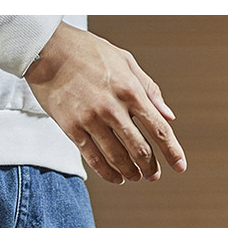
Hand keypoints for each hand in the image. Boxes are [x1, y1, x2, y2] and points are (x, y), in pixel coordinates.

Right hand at [24, 23, 186, 184]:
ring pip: (116, 156)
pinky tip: (115, 177)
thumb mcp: (126, 61)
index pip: (158, 128)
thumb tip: (168, 116)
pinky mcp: (71, 128)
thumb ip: (149, 89)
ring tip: (135, 177)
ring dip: (129, 172)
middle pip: (139, 148)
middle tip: (154, 176)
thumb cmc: (88, 51)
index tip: (179, 166)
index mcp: (130, 90)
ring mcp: (90, 119)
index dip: (172, 151)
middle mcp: (112, 107)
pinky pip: (92, 157)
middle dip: (150, 166)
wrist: (48, 50)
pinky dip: (106, 172)